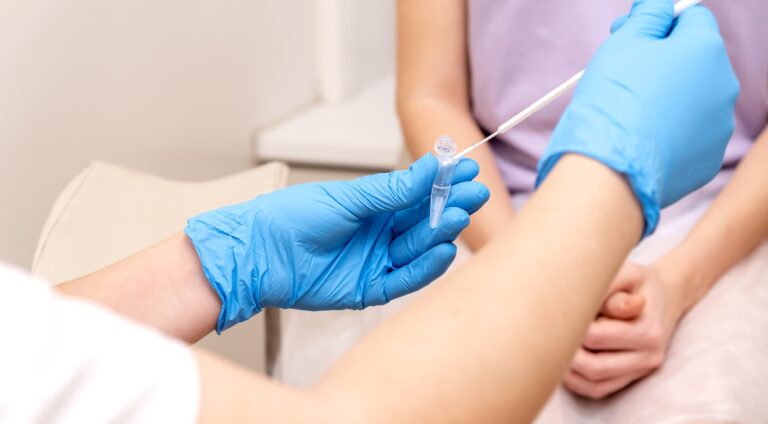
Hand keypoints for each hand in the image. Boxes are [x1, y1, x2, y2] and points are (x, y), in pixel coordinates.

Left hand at [185, 154, 489, 331]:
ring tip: (459, 218)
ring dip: (440, 235)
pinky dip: (425, 268)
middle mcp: (380, 233)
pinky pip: (404, 280)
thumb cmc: (294, 217)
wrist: (261, 253)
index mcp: (375, 206)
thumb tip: (431, 167)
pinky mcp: (370, 288)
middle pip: (424, 222)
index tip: (468, 172)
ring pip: (418, 249)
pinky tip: (443, 252)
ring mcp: (376, 260)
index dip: (443, 184)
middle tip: (474, 196)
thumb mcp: (349, 198)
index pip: (418, 194)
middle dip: (450, 207)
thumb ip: (392, 190)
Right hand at [537, 0, 738, 235]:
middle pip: (694, 59)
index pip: (691, 16)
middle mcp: (724, 86)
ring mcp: (719, 127)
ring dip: (666, 96)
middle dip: (662, 59)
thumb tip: (660, 6)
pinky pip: (688, 134)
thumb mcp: (623, 43)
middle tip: (623, 71)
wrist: (610, 170)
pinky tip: (640, 136)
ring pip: (692, 99)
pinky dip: (667, 130)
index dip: (657, 22)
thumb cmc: (613, 102)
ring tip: (629, 110)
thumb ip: (648, 16)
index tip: (628, 34)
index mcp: (706, 49)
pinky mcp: (707, 159)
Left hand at [565, 262, 686, 398]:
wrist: (664, 297)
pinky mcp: (629, 379)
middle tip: (548, 331)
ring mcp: (640, 371)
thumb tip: (591, 302)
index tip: (557, 312)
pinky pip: (596, 389)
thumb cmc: (637, 283)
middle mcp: (648, 356)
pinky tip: (562, 360)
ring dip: (567, 368)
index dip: (570, 326)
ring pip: (593, 382)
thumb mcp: (628, 273)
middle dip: (565, 350)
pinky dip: (574, 380)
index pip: (594, 336)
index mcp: (648, 331)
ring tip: (553, 343)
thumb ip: (610, 286)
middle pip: (592, 365)